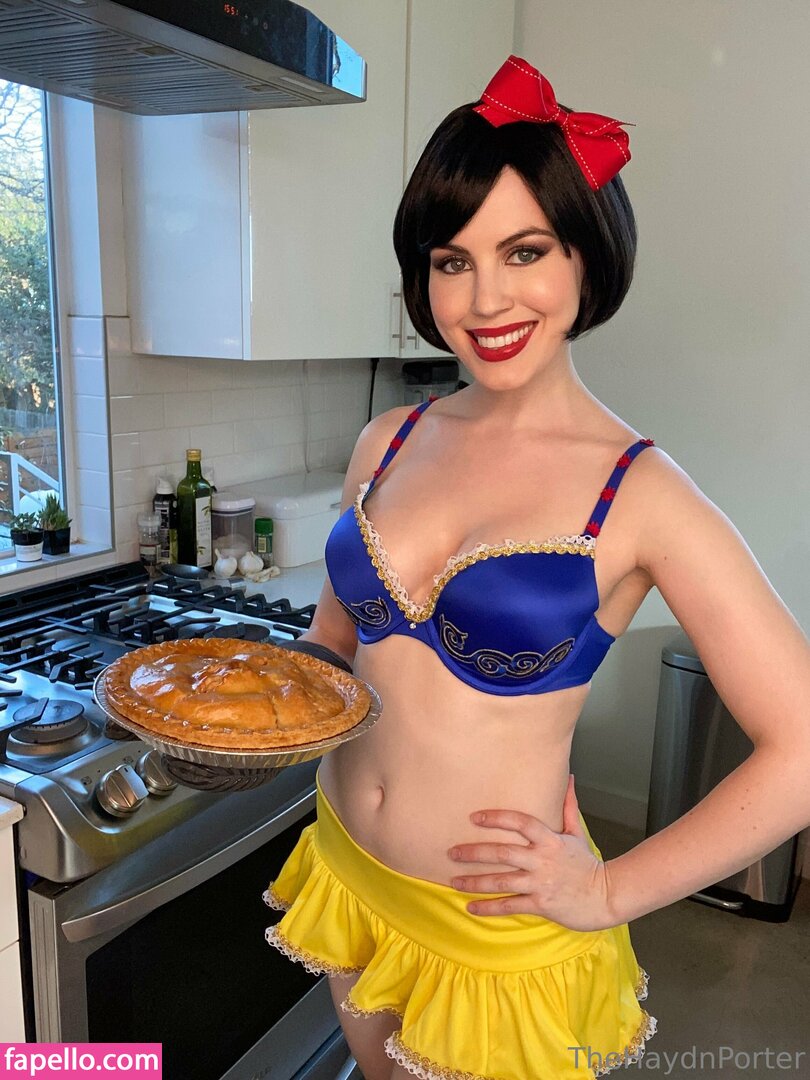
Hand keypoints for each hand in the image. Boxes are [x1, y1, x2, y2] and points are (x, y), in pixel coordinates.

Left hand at [447, 774, 615, 931]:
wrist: (606, 896)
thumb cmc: (587, 863)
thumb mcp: (577, 832)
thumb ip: (568, 806)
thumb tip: (570, 777)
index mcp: (550, 840)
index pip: (521, 822)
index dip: (497, 818)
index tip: (475, 817)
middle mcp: (542, 860)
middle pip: (503, 852)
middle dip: (475, 852)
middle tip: (452, 852)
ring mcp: (540, 883)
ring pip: (502, 881)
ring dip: (475, 881)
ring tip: (454, 880)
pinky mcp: (541, 904)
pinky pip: (510, 905)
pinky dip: (489, 907)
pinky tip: (471, 907)